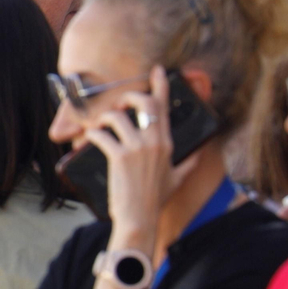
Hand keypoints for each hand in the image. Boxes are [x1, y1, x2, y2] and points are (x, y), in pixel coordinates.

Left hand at [84, 67, 185, 243]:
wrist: (139, 219)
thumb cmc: (156, 200)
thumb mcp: (178, 179)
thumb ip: (189, 163)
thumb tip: (198, 154)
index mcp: (166, 143)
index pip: (164, 107)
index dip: (160, 84)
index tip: (157, 70)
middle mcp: (154, 141)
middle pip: (143, 103)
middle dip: (127, 97)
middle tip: (118, 105)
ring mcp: (136, 148)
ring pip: (117, 117)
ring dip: (104, 118)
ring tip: (100, 127)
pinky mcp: (118, 157)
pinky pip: (101, 135)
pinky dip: (92, 134)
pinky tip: (89, 140)